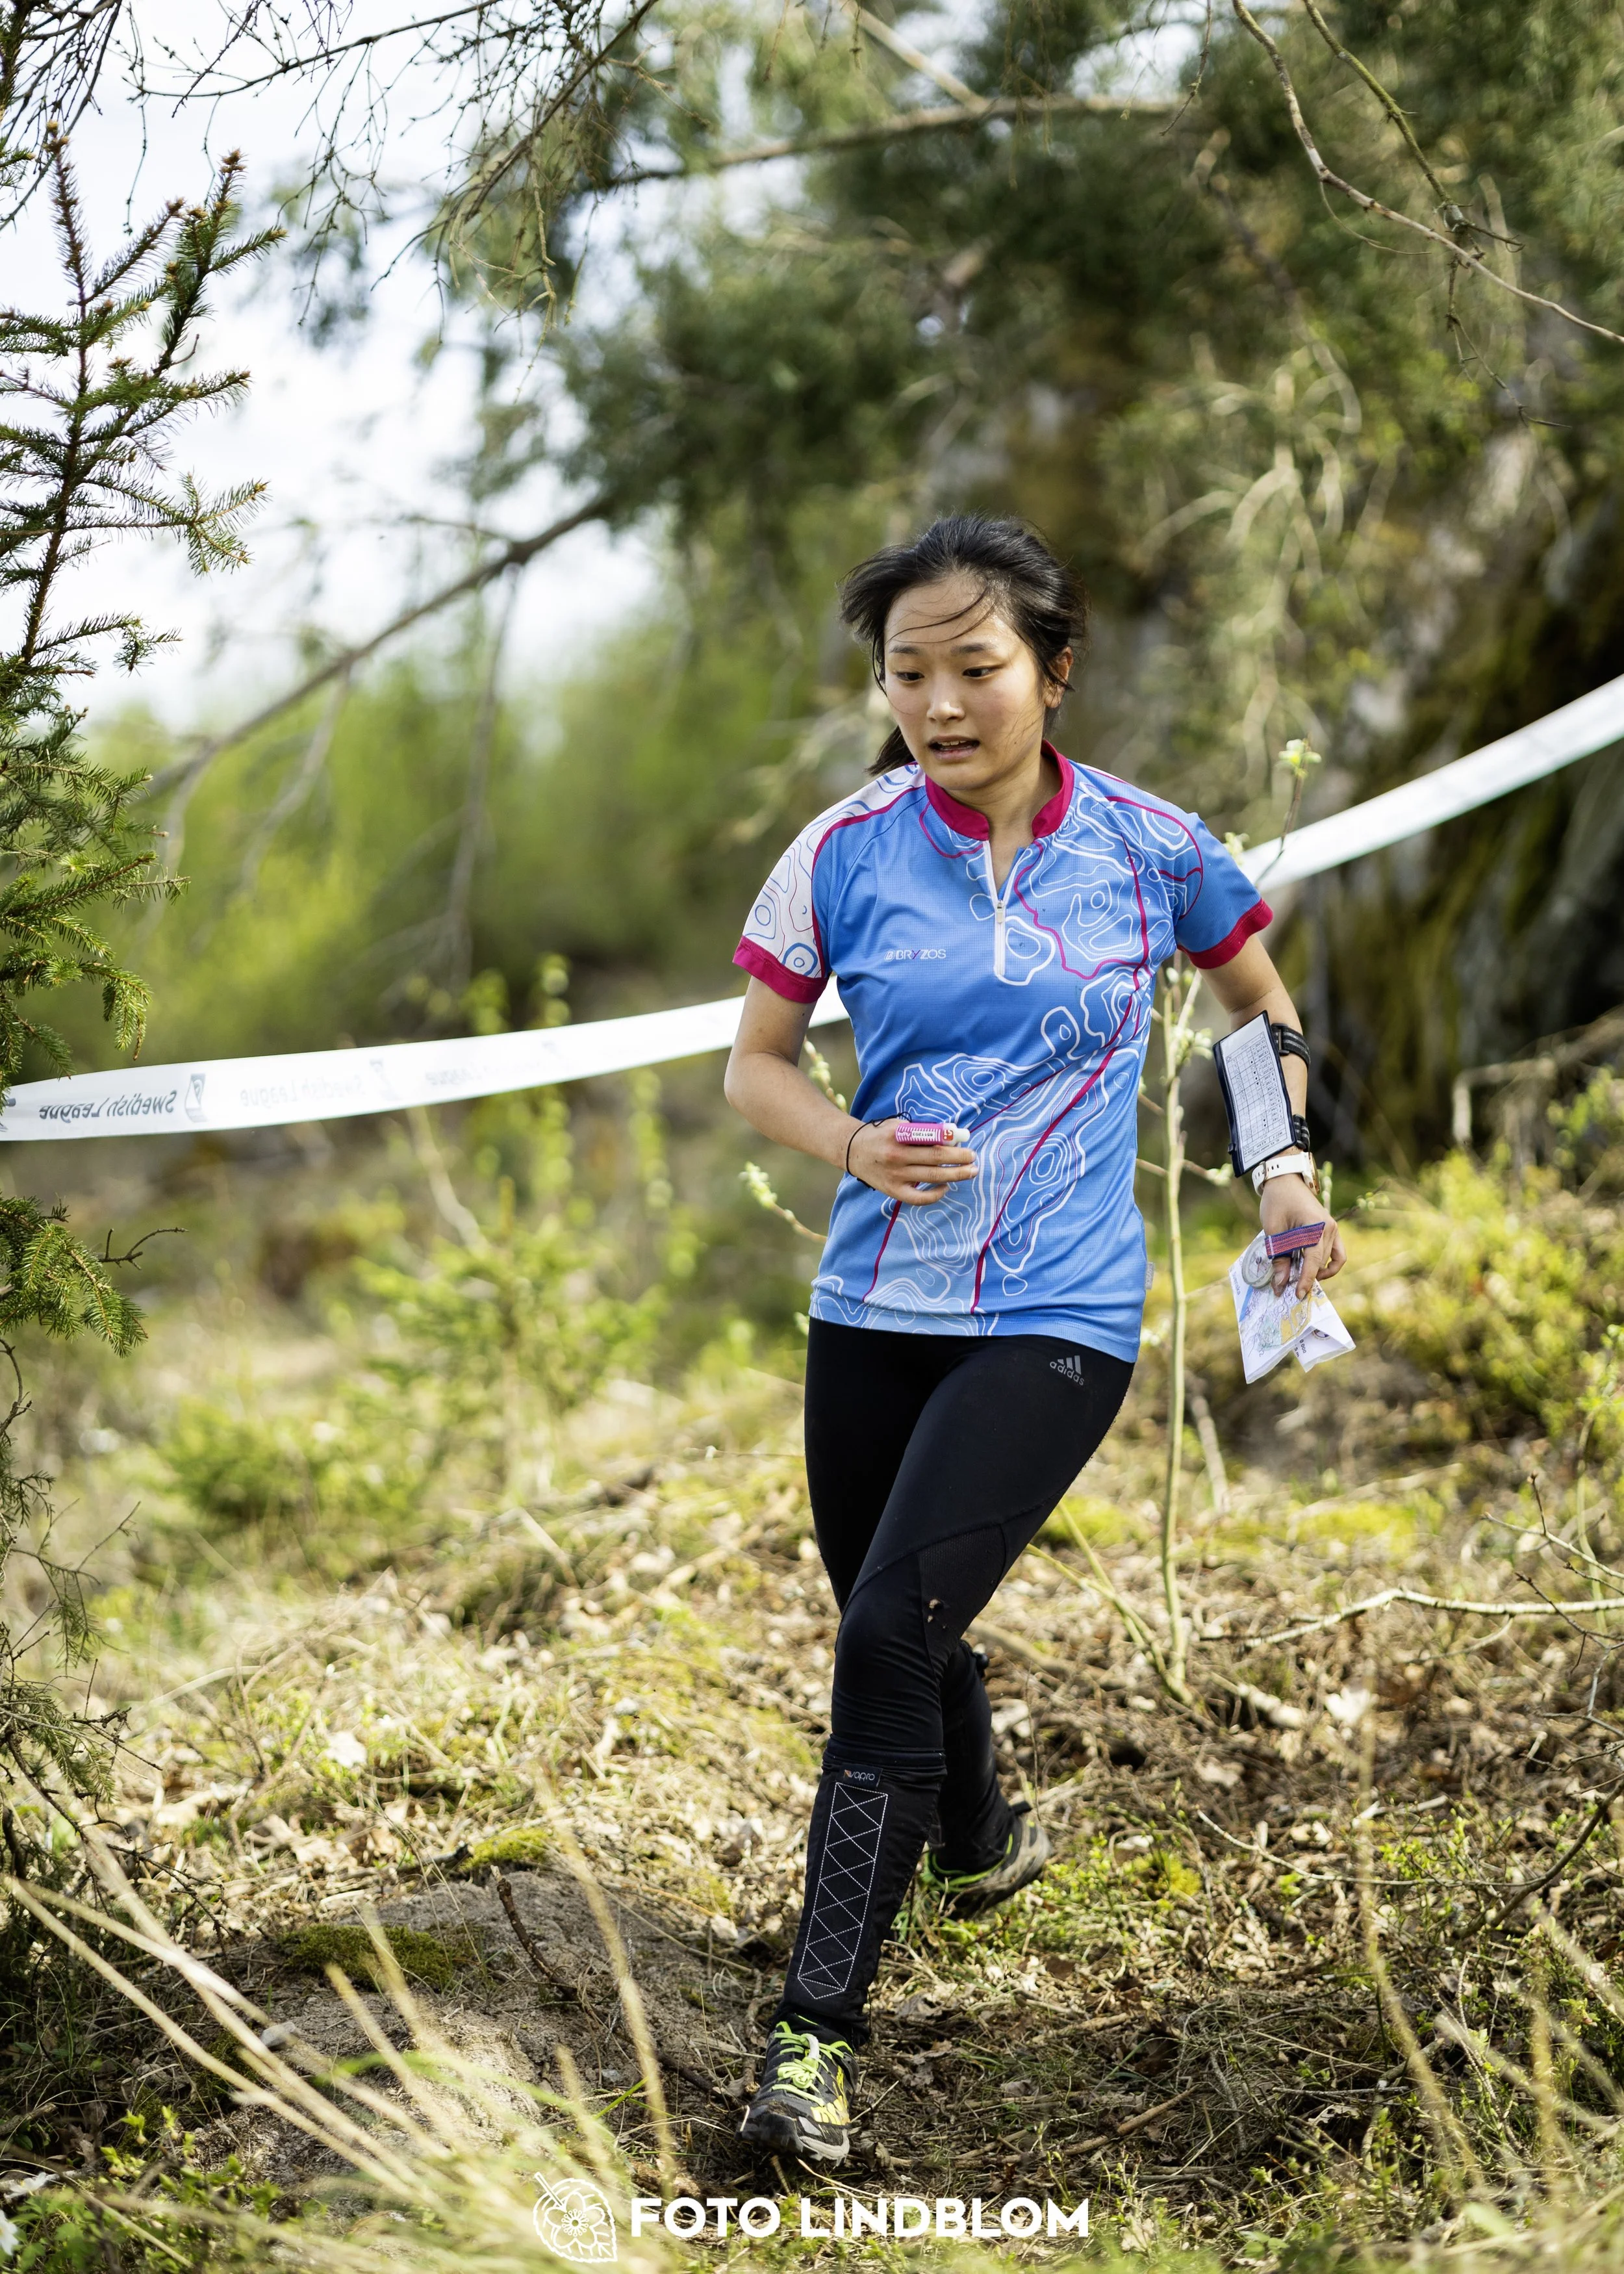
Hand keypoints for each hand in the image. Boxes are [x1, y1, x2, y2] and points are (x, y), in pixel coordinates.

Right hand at [846, 1118, 976, 1205]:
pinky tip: (945, 1187)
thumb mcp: (898, 1125)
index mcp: (898, 1136)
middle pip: (935, 1159)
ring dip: (955, 1175)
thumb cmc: (881, 1135)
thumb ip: (922, 1131)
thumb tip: (952, 1137)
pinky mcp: (893, 1190)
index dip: (951, 1141)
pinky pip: (918, 1198)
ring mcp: (895, 1175)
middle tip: (974, 1158)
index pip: (931, 1138)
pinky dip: (935, 1194)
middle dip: (959, 1159)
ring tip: (971, 1172)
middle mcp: (896, 1156)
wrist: (853, 1151)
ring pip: (932, 1177)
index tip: (966, 1140)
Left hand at [1258, 1173, 1345, 1297]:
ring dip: (1318, 1270)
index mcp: (1315, 1226)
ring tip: (1299, 1276)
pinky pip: (1336, 1252)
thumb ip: (1278, 1258)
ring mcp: (1333, 1228)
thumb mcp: (1273, 1231)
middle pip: (1322, 1262)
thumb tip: (1280, 1285)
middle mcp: (1330, 1228)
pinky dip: (1326, 1263)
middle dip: (1308, 1277)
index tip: (1297, 1295)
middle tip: (1290, 1287)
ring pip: (1331, 1259)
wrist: (1285, 1180)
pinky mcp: (1331, 1229)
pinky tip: (1311, 1268)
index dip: (1306, 1280)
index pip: (1313, 1260)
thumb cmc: (1276, 1202)